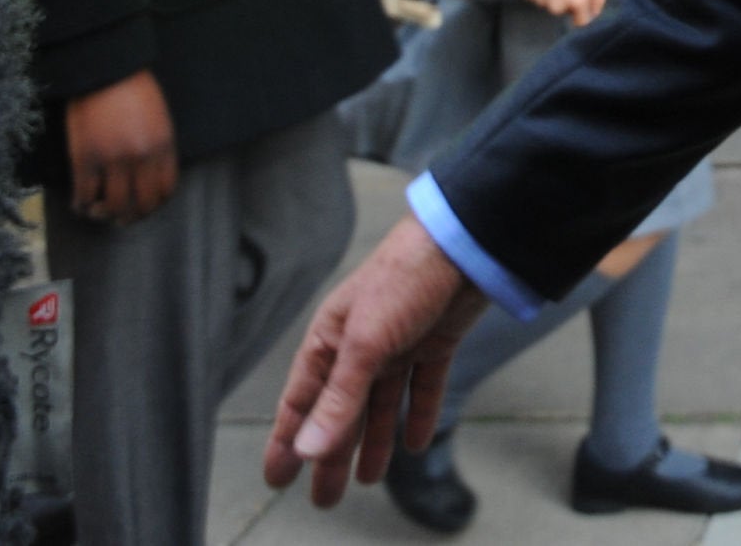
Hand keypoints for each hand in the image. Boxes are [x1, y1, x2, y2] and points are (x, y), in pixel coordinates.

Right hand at [65, 69, 179, 225]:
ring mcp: (113, 160)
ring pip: (113, 207)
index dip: (154, 205)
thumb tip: (148, 179)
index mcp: (163, 146)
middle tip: (120, 216)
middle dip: (131, 216)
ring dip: (104, 215)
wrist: (103, 67)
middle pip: (141, 205)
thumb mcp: (157, 118)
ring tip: (97, 210)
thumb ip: (157, 148)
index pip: (165, 191)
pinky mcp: (85, 158)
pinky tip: (79, 203)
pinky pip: (84, 196)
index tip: (143, 205)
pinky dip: (81, 205)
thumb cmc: (131, 88)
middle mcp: (141, 158)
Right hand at [263, 217, 490, 505]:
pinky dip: (418, 415)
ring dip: (374, 441)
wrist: (464, 242)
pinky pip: (421, 387)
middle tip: (324, 498)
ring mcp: (398, 343)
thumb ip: (339, 399)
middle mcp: (361, 345)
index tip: (276, 479)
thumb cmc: (404, 279)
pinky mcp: (434, 341)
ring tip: (368, 479)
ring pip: (380, 404)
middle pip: (341, 411)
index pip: (301, 401)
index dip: (287, 441)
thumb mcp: (366, 344)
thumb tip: (307, 449)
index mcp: (331, 340)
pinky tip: (414, 443)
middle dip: (331, 454)